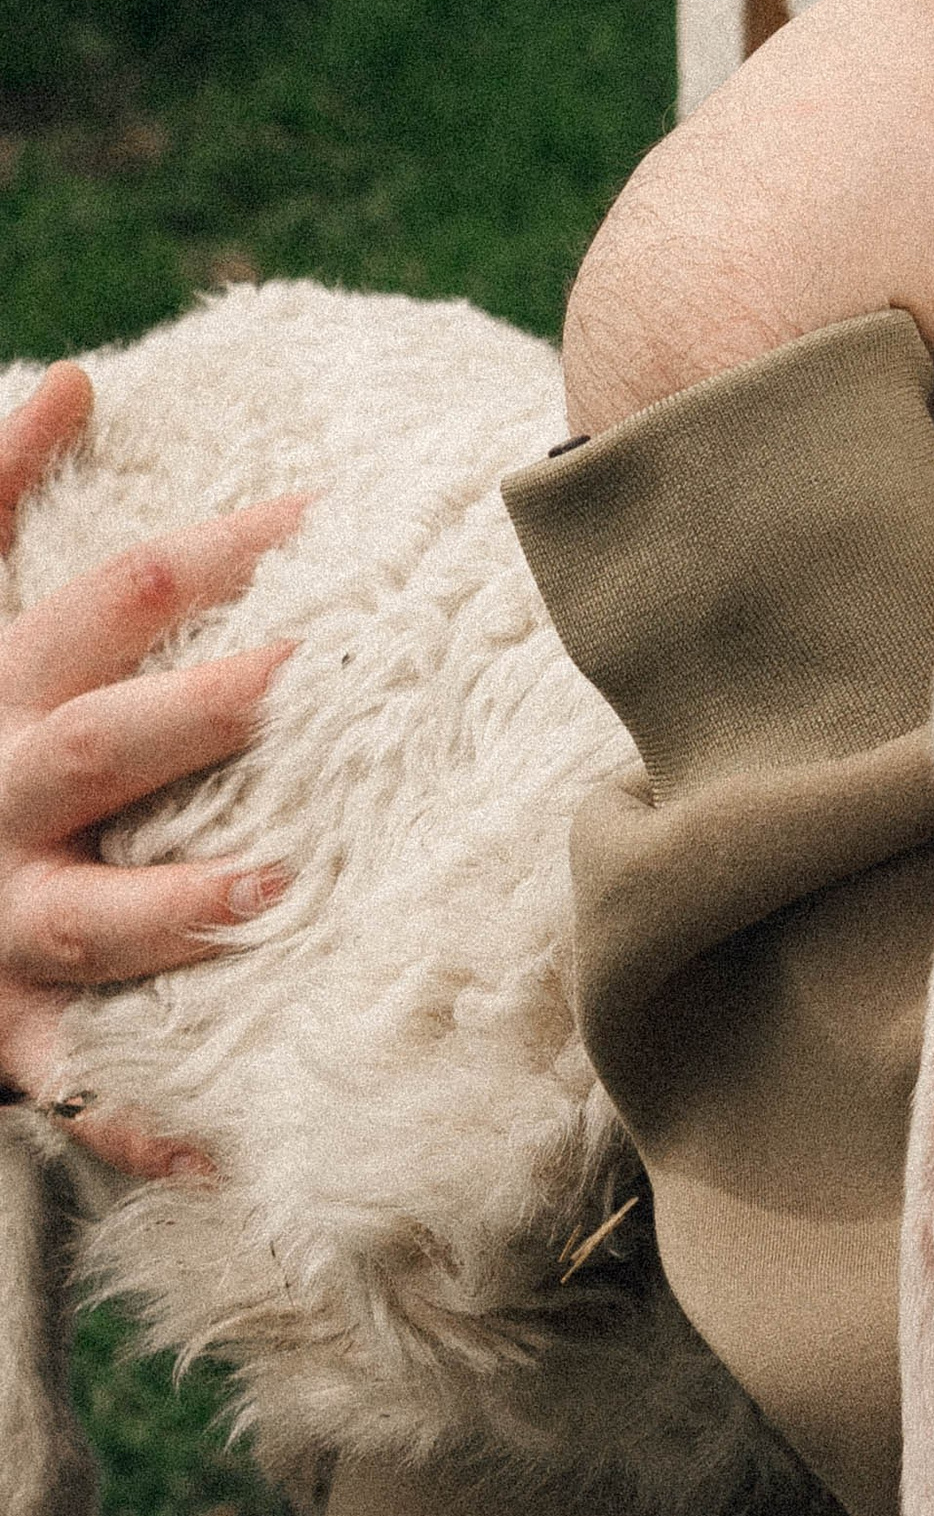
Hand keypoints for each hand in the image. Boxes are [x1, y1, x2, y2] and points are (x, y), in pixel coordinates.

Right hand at [0, 361, 304, 1180]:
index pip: (110, 597)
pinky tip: (226, 1141)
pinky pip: (80, 1085)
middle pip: (99, 746)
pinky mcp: (3, 1033)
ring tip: (280, 887)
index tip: (320, 514)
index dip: (211, 550)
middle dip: (201, 711)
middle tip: (309, 674)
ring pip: (89, 920)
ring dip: (182, 906)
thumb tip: (68, 374)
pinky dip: (144, 1118)